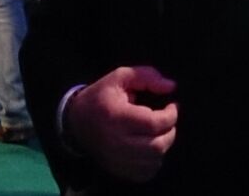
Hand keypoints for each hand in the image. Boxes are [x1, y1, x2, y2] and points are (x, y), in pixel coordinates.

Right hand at [65, 65, 178, 181]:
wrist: (76, 122)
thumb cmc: (101, 97)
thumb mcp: (120, 77)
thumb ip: (147, 76)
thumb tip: (171, 86)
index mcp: (117, 117)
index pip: (154, 123)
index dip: (171, 115)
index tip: (172, 106)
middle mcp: (117, 142)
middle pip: (157, 145)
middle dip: (170, 131)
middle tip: (167, 121)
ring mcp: (117, 159)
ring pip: (154, 160)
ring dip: (163, 145)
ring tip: (159, 133)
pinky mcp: (118, 170)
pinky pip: (146, 172)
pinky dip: (154, 161)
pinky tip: (150, 147)